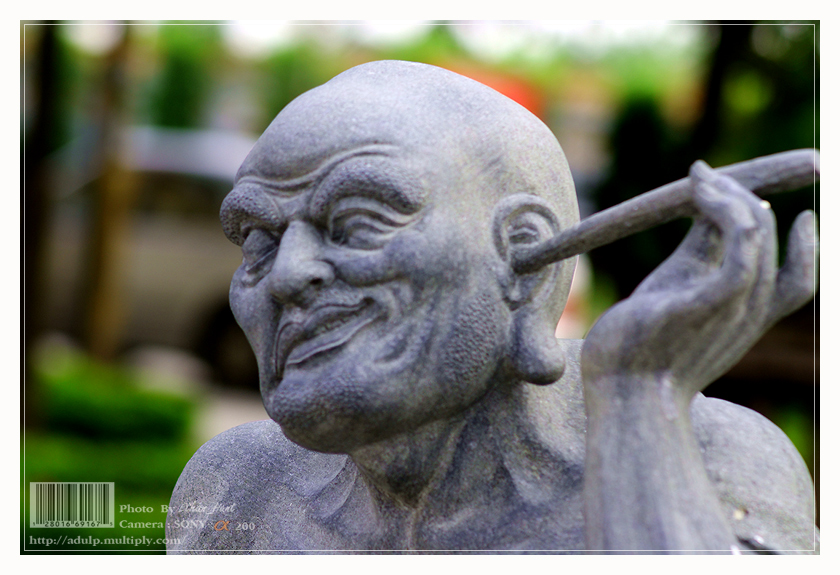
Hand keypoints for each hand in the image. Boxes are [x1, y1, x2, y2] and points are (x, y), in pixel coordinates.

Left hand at [582, 161, 816, 401]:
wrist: (622, 398)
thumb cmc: (635, 356)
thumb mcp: (672, 300)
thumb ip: (692, 262)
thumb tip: (701, 214)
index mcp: (743, 320)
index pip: (798, 282)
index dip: (806, 247)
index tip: (797, 215)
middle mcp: (748, 313)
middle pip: (770, 239)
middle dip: (743, 197)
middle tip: (707, 177)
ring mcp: (733, 307)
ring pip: (754, 232)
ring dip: (729, 194)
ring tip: (698, 175)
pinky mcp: (709, 302)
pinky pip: (740, 245)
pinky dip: (729, 210)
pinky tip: (703, 190)